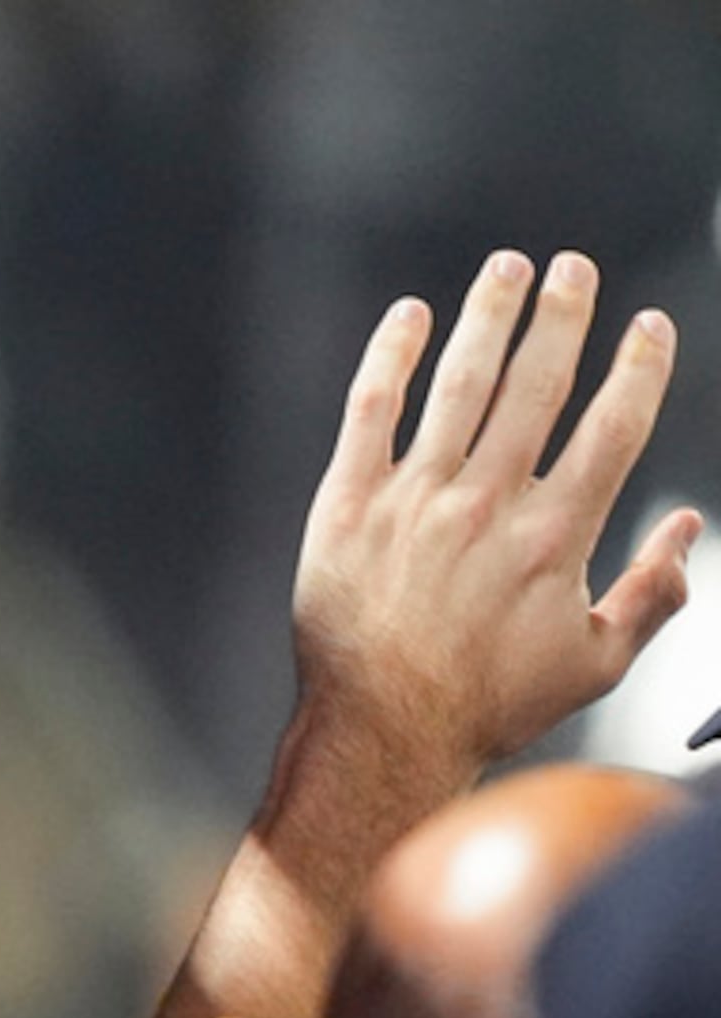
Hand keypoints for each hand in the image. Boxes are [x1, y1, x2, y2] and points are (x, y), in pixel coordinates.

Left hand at [288, 251, 692, 778]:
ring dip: (488, 318)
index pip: (613, 426)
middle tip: (573, 269)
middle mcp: (486, 504)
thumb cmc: (487, 705)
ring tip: (507, 269)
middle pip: (537, 385)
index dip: (640, 368)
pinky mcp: (346, 508)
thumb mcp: (593, 662)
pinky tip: (408, 318)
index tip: (650, 327)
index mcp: (553, 535)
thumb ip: (651, 593)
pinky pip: (369, 413)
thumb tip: (687, 531)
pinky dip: (389, 358)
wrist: (380, 733)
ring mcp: (413, 501)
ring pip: (459, 385)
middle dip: (562, 317)